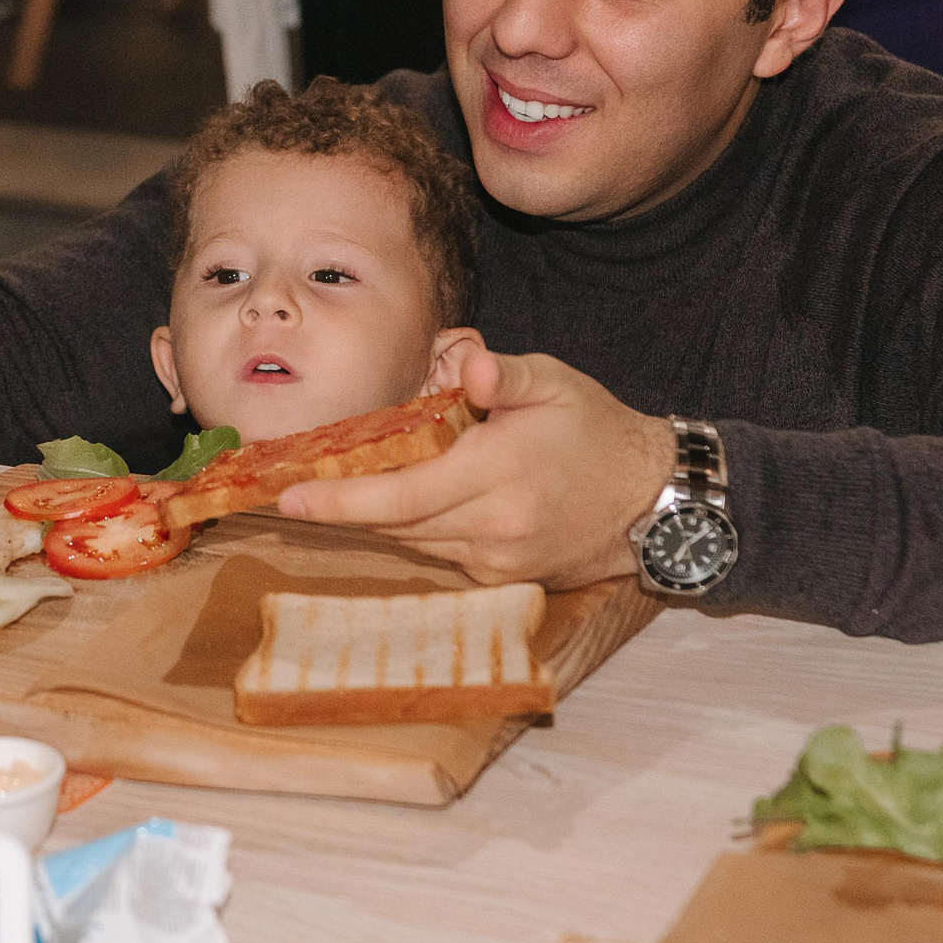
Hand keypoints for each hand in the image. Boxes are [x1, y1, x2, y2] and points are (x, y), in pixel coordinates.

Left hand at [276, 349, 673, 588]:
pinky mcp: (504, 577)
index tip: (291, 500)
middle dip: (347, 508)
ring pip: (416, 541)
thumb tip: (469, 365)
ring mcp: (498, 560)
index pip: (401, 495)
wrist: (651, 500)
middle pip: (397, 524)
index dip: (340, 501)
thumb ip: (505, 374)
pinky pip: (443, 553)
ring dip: (383, 517)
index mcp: (497, 475)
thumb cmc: (598, 432)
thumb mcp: (556, 384)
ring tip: (350, 488)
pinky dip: (421, 528)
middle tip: (301, 487)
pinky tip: (414, 502)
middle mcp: (492, 527)